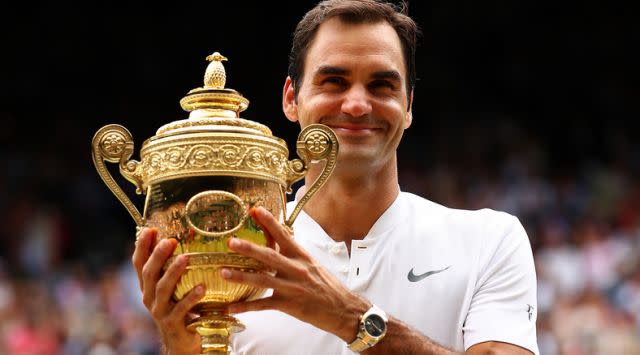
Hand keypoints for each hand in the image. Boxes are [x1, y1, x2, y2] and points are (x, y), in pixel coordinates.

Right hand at [132, 228, 202, 354]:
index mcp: (147, 286)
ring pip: (163, 289)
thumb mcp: (170, 287)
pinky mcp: (172, 323)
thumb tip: (175, 238)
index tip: (150, 230)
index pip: (139, 263)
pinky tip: (201, 287)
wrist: (180, 341)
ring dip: (173, 272)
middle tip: (170, 241)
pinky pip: (181, 308)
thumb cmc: (177, 308)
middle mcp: (149, 297)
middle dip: (158, 256)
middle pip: (149, 273)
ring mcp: (160, 311)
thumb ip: (169, 268)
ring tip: (185, 258)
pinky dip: (191, 297)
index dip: (142, 247)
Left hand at [220, 207, 369, 341]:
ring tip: (224, 273)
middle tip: (231, 242)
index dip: (269, 222)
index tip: (256, 210)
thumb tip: (279, 239)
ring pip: (263, 280)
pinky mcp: (289, 305)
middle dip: (249, 248)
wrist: (345, 310)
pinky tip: (232, 308)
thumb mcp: (313, 265)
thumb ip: (294, 254)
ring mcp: (292, 288)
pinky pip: (264, 305)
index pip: (284, 235)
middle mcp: (296, 269)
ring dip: (242, 276)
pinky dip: (247, 307)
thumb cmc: (328, 287)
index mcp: (302, 256)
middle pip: (269, 256)